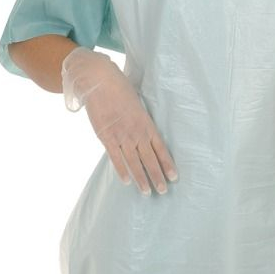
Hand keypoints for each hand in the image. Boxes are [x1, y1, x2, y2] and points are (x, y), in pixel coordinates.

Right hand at [61, 47, 178, 194]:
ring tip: (147, 192)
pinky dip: (121, 170)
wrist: (100, 81)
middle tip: (163, 191)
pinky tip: (127, 182)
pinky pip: (115, 158)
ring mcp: (121, 136)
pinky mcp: (106, 137)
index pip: (161, 148)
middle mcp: (136, 132)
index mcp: (146, 123)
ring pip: (134, 162)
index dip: (167, 163)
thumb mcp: (137, 102)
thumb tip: (145, 130)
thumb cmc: (120, 88)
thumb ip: (142, 119)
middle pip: (149, 159)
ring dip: (141, 178)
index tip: (174, 176)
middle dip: (157, 176)